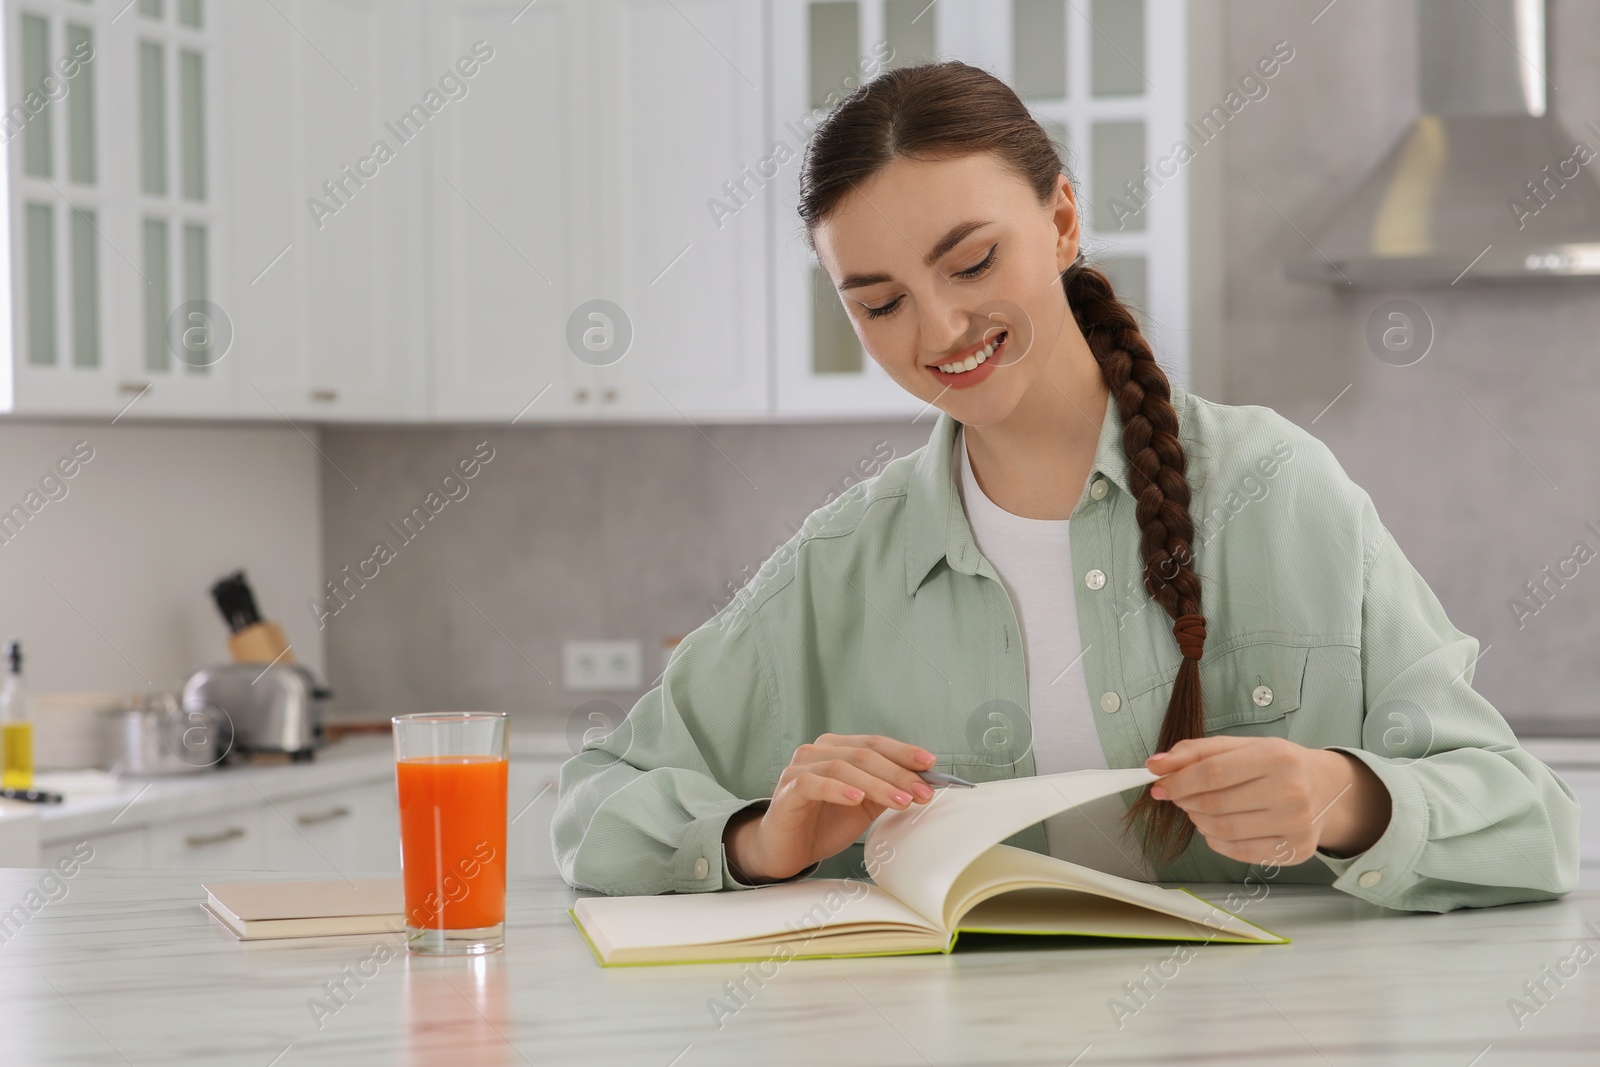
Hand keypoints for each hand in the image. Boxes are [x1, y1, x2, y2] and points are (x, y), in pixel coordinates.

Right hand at [723, 733, 936, 882]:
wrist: (786, 850)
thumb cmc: (823, 823)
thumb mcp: (863, 806)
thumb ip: (886, 790)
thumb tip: (923, 783)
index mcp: (837, 749)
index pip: (875, 744)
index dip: (903, 752)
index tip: (930, 764)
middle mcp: (817, 752)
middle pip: (863, 754)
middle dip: (898, 774)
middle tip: (922, 793)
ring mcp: (799, 768)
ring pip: (843, 767)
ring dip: (877, 785)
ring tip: (900, 801)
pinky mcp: (788, 790)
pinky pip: (814, 783)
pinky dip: (839, 789)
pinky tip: (858, 800)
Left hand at [1145, 737, 1391, 865]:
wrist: (1326, 789)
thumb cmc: (1277, 764)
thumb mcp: (1241, 746)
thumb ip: (1197, 751)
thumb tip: (1156, 765)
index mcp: (1277, 756)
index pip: (1213, 772)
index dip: (1178, 780)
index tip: (1157, 783)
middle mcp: (1291, 792)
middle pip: (1215, 804)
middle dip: (1186, 800)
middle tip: (1178, 794)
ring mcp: (1296, 826)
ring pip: (1223, 830)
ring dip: (1198, 820)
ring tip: (1198, 808)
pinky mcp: (1295, 851)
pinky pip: (1237, 851)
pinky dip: (1215, 839)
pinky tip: (1217, 825)